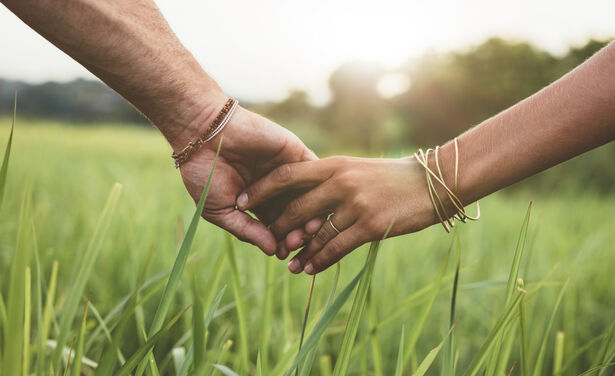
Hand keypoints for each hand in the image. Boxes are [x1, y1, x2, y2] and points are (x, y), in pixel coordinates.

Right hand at [175, 101, 321, 254]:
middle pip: (297, 216)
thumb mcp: (221, 210)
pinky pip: (314, 172)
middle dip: (298, 232)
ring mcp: (287, 171)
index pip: (278, 228)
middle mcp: (276, 189)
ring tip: (307, 229)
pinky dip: (317, 188)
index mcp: (258, 204)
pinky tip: (316, 203)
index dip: (282, 242)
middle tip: (296, 242)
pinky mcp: (295, 152)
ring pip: (308, 197)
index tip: (283, 254)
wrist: (203, 134)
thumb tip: (272, 252)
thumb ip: (247, 231)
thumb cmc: (204, 173)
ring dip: (311, 214)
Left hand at [236, 156, 441, 273]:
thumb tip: (303, 196)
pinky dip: (320, 261)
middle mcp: (340, 182)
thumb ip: (330, 179)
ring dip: (299, 252)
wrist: (432, 182)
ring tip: (287, 265)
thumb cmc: (391, 177)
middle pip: (296, 209)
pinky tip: (310, 269)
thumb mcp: (356, 169)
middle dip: (278, 229)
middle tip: (269, 243)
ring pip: (315, 234)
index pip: (286, 175)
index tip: (243, 201)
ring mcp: (355, 204)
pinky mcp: (370, 226)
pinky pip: (336, 248)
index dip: (261, 189)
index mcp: (334, 164)